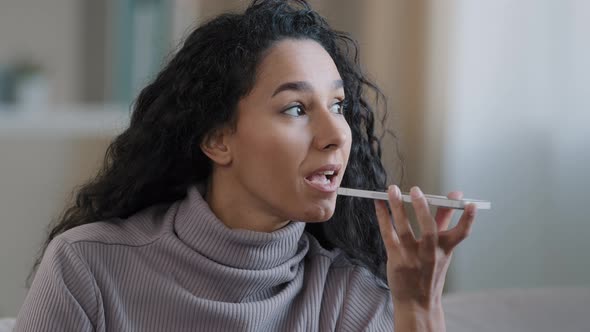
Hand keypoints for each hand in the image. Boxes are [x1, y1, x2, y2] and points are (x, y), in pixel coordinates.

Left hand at [374, 185, 475, 330]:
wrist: (417, 303)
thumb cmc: (429, 271)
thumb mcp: (441, 249)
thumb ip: (445, 220)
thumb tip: (455, 195)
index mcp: (445, 249)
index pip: (462, 233)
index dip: (468, 219)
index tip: (470, 204)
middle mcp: (430, 254)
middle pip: (429, 229)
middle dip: (422, 208)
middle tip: (416, 190)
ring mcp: (412, 258)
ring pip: (404, 229)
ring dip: (397, 208)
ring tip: (392, 190)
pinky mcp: (396, 259)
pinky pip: (388, 235)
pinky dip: (383, 217)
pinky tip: (379, 204)